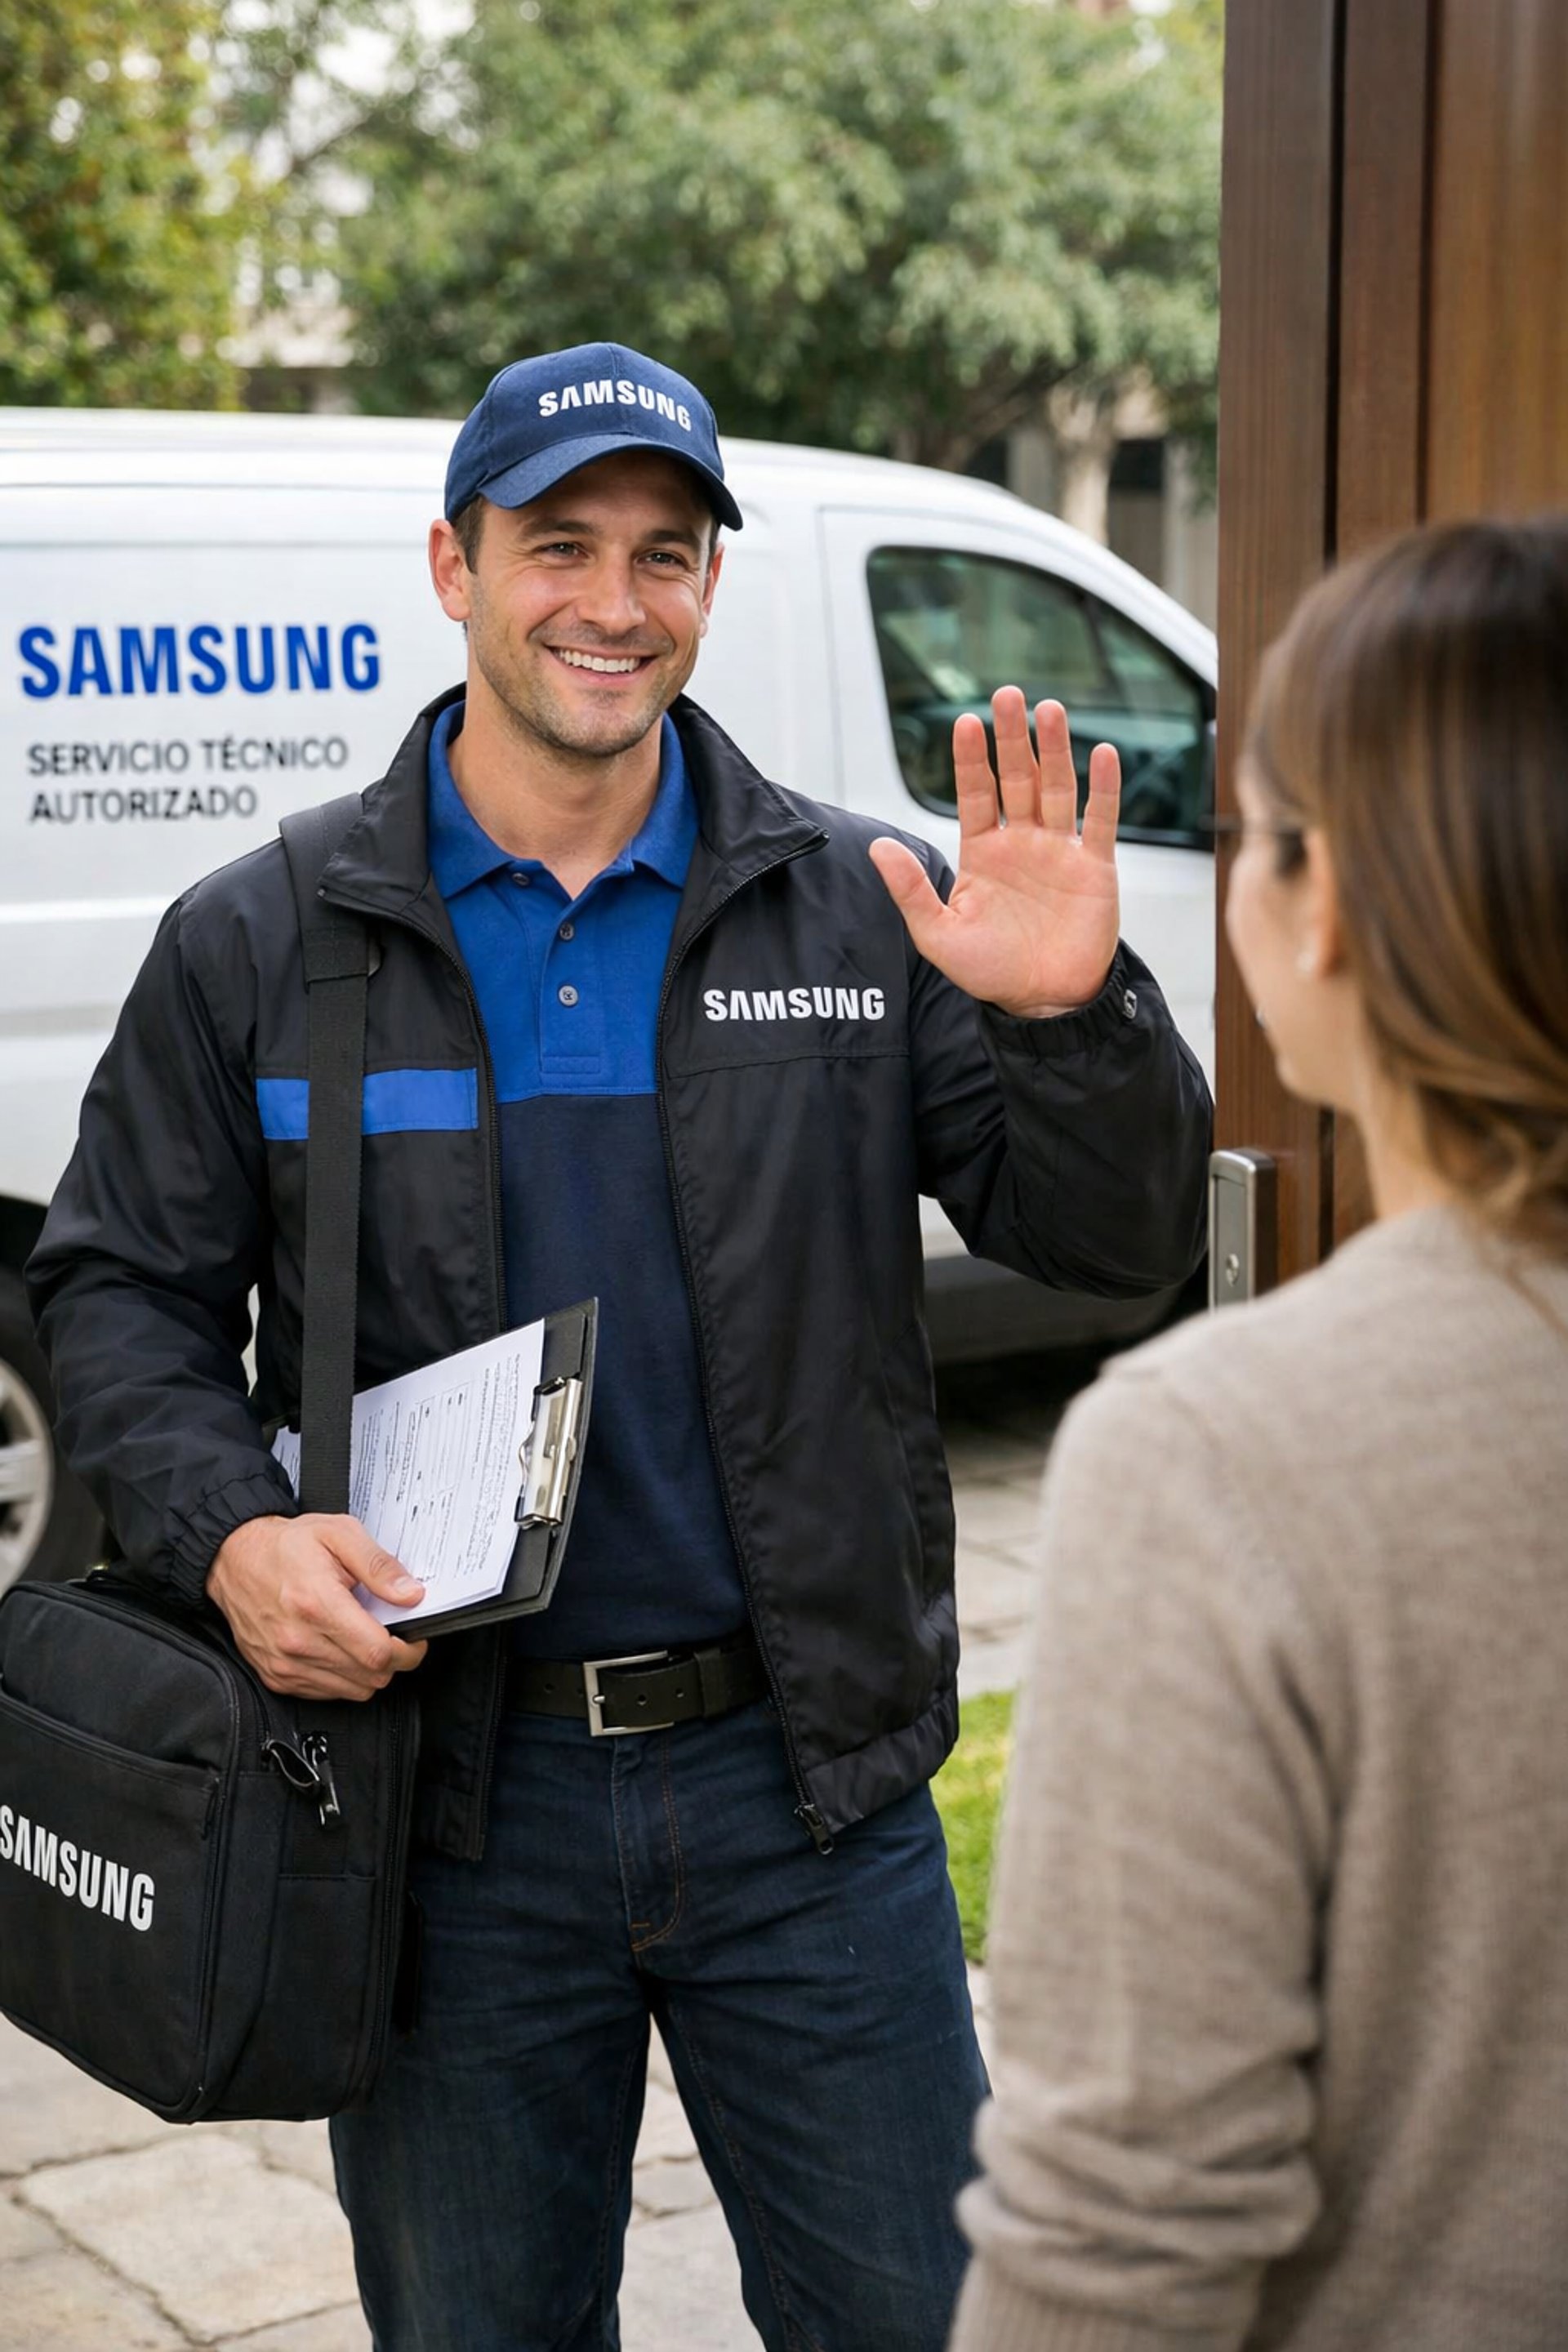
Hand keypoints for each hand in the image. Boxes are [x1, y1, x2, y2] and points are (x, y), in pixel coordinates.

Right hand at [207, 1514, 428, 1700]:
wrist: (234, 1559)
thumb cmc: (285, 1546)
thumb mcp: (339, 1534)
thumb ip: (379, 1566)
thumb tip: (410, 1594)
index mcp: (317, 1604)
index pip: (378, 1653)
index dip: (408, 1650)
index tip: (414, 1639)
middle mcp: (298, 1641)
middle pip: (370, 1677)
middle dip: (394, 1660)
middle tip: (391, 1635)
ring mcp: (285, 1663)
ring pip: (353, 1691)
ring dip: (369, 1671)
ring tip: (362, 1638)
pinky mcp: (276, 1676)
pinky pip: (327, 1693)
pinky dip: (343, 1677)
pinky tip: (340, 1649)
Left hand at [868, 690, 1119, 1017]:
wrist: (1044, 1004)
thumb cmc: (990, 971)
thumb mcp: (938, 935)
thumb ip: (910, 891)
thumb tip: (876, 849)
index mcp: (982, 852)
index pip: (976, 793)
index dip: (970, 759)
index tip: (965, 722)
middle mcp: (1021, 842)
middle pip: (1017, 777)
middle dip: (1012, 738)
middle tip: (1008, 695)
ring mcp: (1059, 850)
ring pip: (1058, 787)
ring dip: (1055, 749)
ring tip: (1050, 709)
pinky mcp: (1094, 867)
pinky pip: (1100, 819)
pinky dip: (1105, 788)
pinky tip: (1105, 754)